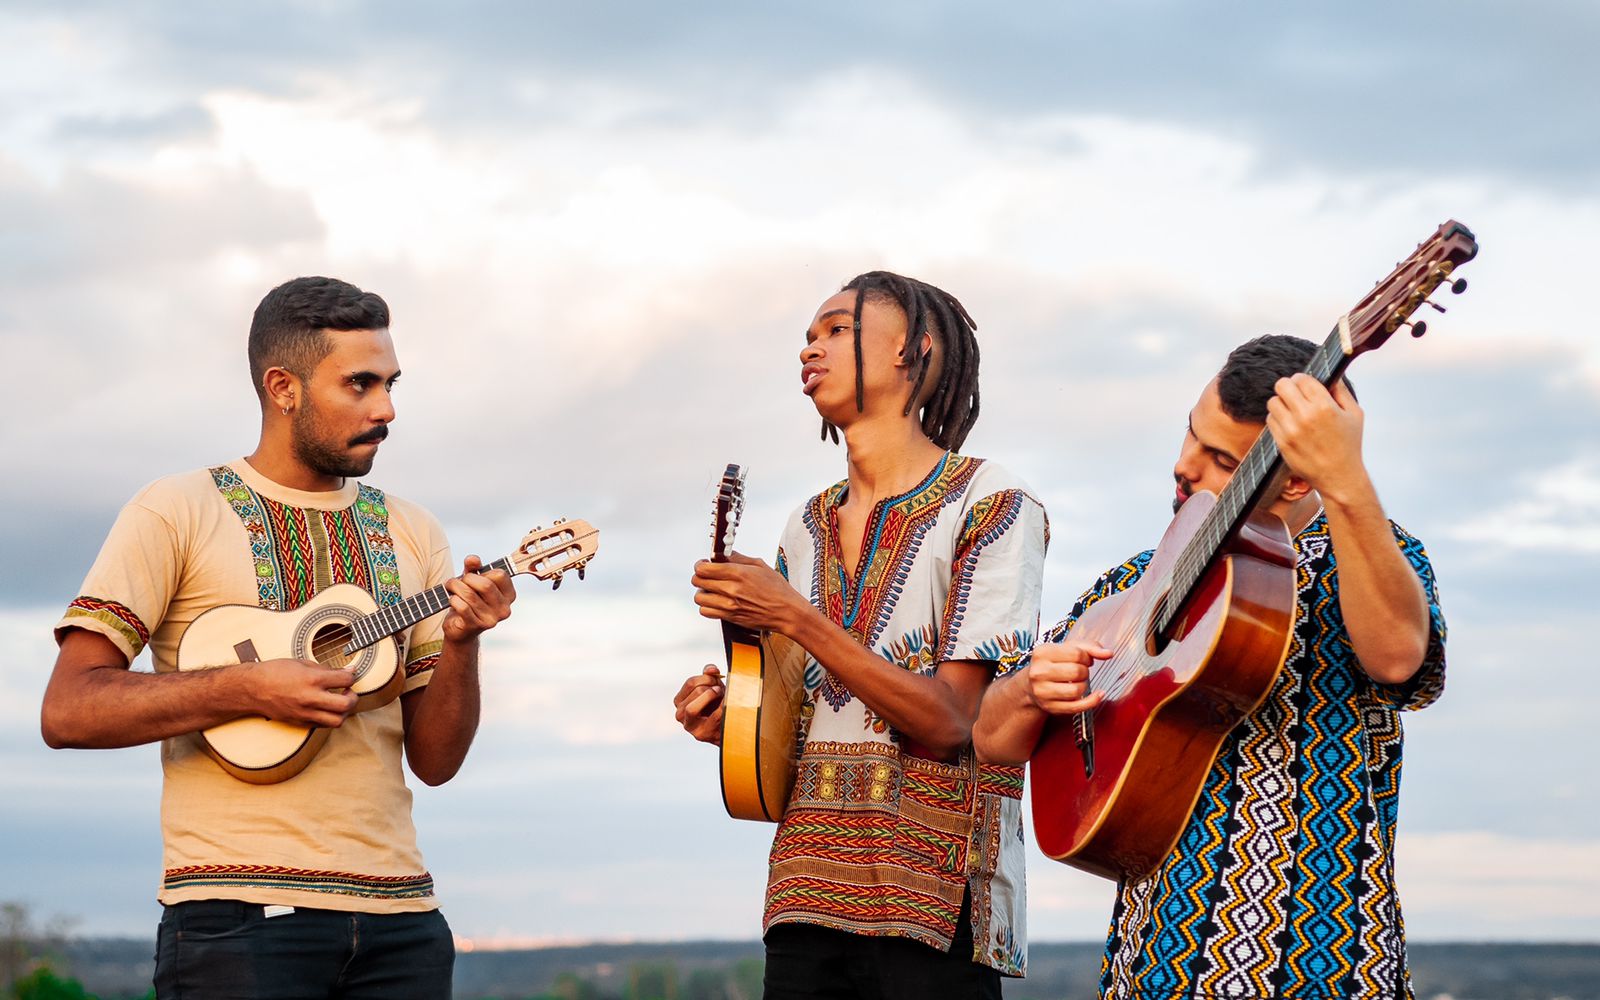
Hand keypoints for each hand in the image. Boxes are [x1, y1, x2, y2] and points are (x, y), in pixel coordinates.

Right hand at [242, 659, 358, 727]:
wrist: (252, 688)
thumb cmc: (274, 671)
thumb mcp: (302, 663)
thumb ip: (326, 669)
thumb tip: (346, 671)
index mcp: (313, 679)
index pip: (346, 680)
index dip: (351, 675)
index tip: (349, 673)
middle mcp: (311, 698)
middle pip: (347, 704)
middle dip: (353, 697)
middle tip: (348, 691)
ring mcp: (305, 712)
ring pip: (337, 721)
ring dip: (344, 712)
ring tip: (338, 702)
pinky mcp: (300, 722)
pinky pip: (323, 725)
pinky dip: (329, 718)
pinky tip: (325, 709)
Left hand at [442, 555, 516, 643]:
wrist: (460, 628)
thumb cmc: (469, 600)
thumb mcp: (472, 580)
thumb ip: (473, 567)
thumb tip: (473, 559)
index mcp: (509, 596)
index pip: (500, 575)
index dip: (484, 572)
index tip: (476, 576)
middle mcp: (504, 609)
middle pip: (486, 585)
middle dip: (467, 579)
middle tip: (457, 580)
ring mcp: (491, 619)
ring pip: (470, 594)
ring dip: (455, 587)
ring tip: (450, 587)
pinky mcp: (476, 626)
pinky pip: (462, 606)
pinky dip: (453, 599)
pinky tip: (452, 600)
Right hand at [673, 665, 725, 743]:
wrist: (727, 727)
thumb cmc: (717, 705)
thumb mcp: (712, 687)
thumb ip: (709, 675)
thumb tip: (711, 669)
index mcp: (680, 701)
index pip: (690, 683)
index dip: (706, 678)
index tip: (717, 680)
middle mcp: (680, 714)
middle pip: (696, 692)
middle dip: (712, 686)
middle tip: (721, 690)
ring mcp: (689, 726)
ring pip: (692, 708)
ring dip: (712, 697)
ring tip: (721, 696)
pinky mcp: (700, 735)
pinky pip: (711, 717)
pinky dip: (721, 708)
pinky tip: (727, 704)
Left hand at [691, 552, 805, 633]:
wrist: (787, 612)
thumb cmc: (778, 590)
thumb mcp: (760, 566)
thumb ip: (739, 558)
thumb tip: (725, 554)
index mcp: (738, 573)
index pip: (704, 568)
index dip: (700, 564)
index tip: (704, 564)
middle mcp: (731, 589)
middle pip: (698, 581)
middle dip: (699, 576)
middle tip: (707, 575)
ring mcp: (729, 605)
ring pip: (699, 597)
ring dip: (702, 592)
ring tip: (711, 590)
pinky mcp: (730, 617)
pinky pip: (706, 611)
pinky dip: (707, 606)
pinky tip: (716, 601)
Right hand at [1025, 639, 1111, 715]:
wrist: (1031, 685)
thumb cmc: (1052, 664)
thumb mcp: (1067, 649)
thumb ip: (1090, 647)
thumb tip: (1108, 653)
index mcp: (1042, 652)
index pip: (1077, 653)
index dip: (1087, 657)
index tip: (1084, 660)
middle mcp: (1039, 672)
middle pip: (1077, 671)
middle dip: (1084, 672)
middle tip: (1080, 671)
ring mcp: (1042, 691)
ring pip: (1077, 690)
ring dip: (1084, 685)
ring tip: (1078, 682)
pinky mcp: (1050, 707)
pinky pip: (1077, 707)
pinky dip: (1092, 701)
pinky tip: (1097, 696)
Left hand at [1266, 375, 1369, 504]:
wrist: (1339, 477)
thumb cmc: (1349, 445)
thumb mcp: (1354, 414)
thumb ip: (1341, 391)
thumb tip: (1329, 374)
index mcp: (1325, 406)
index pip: (1301, 378)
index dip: (1302, 379)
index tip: (1305, 385)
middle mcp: (1305, 416)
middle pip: (1282, 385)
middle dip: (1288, 387)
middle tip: (1294, 394)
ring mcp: (1291, 430)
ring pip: (1273, 402)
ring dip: (1281, 403)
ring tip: (1292, 410)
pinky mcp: (1281, 442)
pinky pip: (1270, 420)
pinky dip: (1277, 419)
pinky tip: (1289, 424)